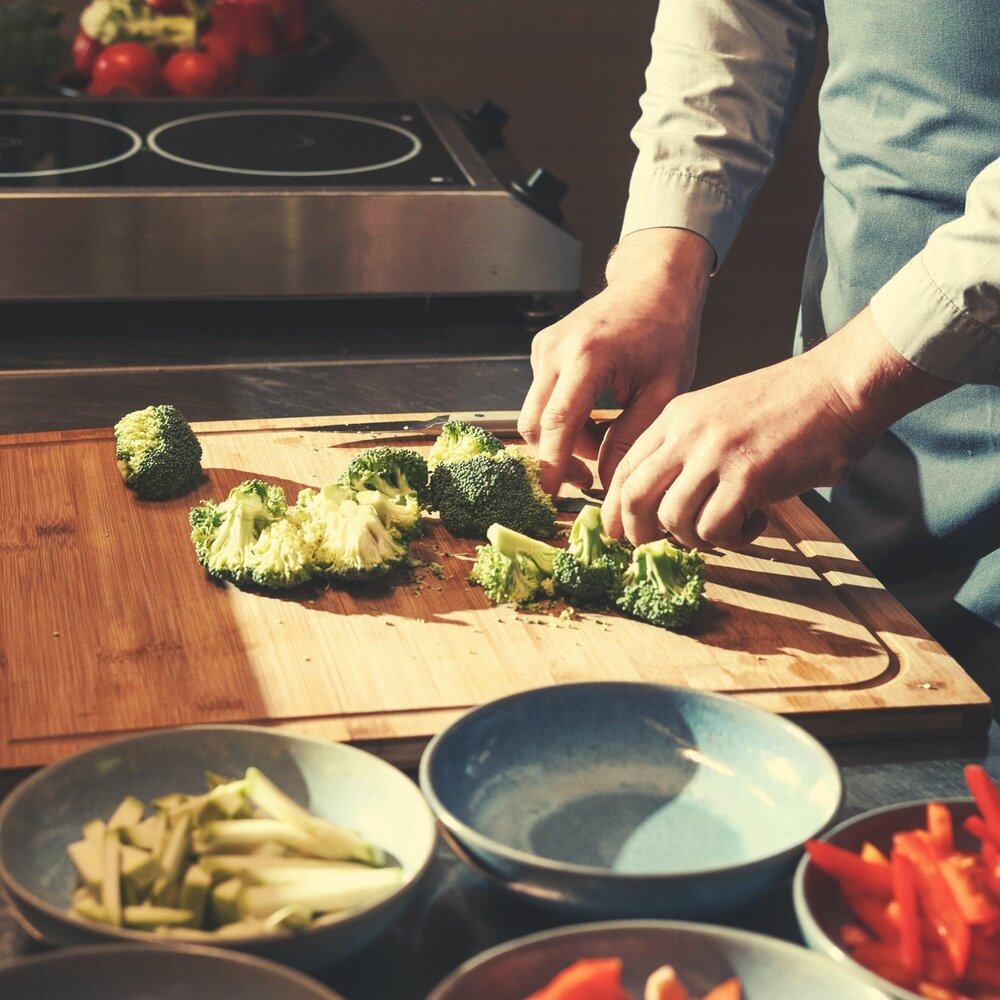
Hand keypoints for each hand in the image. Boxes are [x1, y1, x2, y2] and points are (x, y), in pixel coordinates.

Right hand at [518, 228, 714, 493]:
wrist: (653, 285)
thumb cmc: (667, 334)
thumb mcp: (664, 391)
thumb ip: (633, 437)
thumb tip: (608, 482)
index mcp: (588, 357)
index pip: (557, 423)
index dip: (552, 464)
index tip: (556, 493)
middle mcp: (555, 350)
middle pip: (534, 423)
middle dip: (556, 458)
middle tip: (588, 480)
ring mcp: (544, 348)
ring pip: (535, 414)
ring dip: (563, 438)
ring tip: (604, 441)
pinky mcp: (542, 350)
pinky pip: (542, 398)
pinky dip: (564, 418)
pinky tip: (596, 416)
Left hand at [602, 308, 957, 549]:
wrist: (841, 385)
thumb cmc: (788, 405)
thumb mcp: (720, 414)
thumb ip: (690, 449)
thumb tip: (665, 504)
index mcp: (676, 416)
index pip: (623, 470)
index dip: (617, 510)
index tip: (625, 533)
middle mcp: (687, 432)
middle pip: (633, 498)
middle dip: (640, 534)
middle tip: (665, 546)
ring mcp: (716, 453)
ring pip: (673, 520)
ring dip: (697, 539)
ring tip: (730, 526)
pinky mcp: (748, 477)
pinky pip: (715, 530)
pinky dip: (734, 539)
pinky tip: (758, 520)